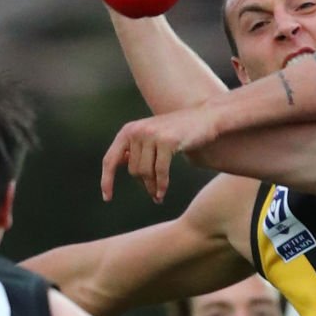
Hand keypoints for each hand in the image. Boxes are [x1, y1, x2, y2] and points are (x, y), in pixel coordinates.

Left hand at [101, 107, 217, 203]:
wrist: (208, 117)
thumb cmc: (181, 130)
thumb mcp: (154, 136)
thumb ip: (137, 147)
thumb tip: (122, 164)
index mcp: (128, 130)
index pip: (110, 160)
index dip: (106, 180)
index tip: (107, 197)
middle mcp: (137, 131)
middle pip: (133, 170)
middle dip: (143, 184)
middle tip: (153, 195)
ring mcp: (152, 135)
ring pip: (145, 172)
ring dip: (152, 187)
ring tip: (158, 197)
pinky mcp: (167, 141)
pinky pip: (160, 171)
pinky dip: (161, 185)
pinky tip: (163, 193)